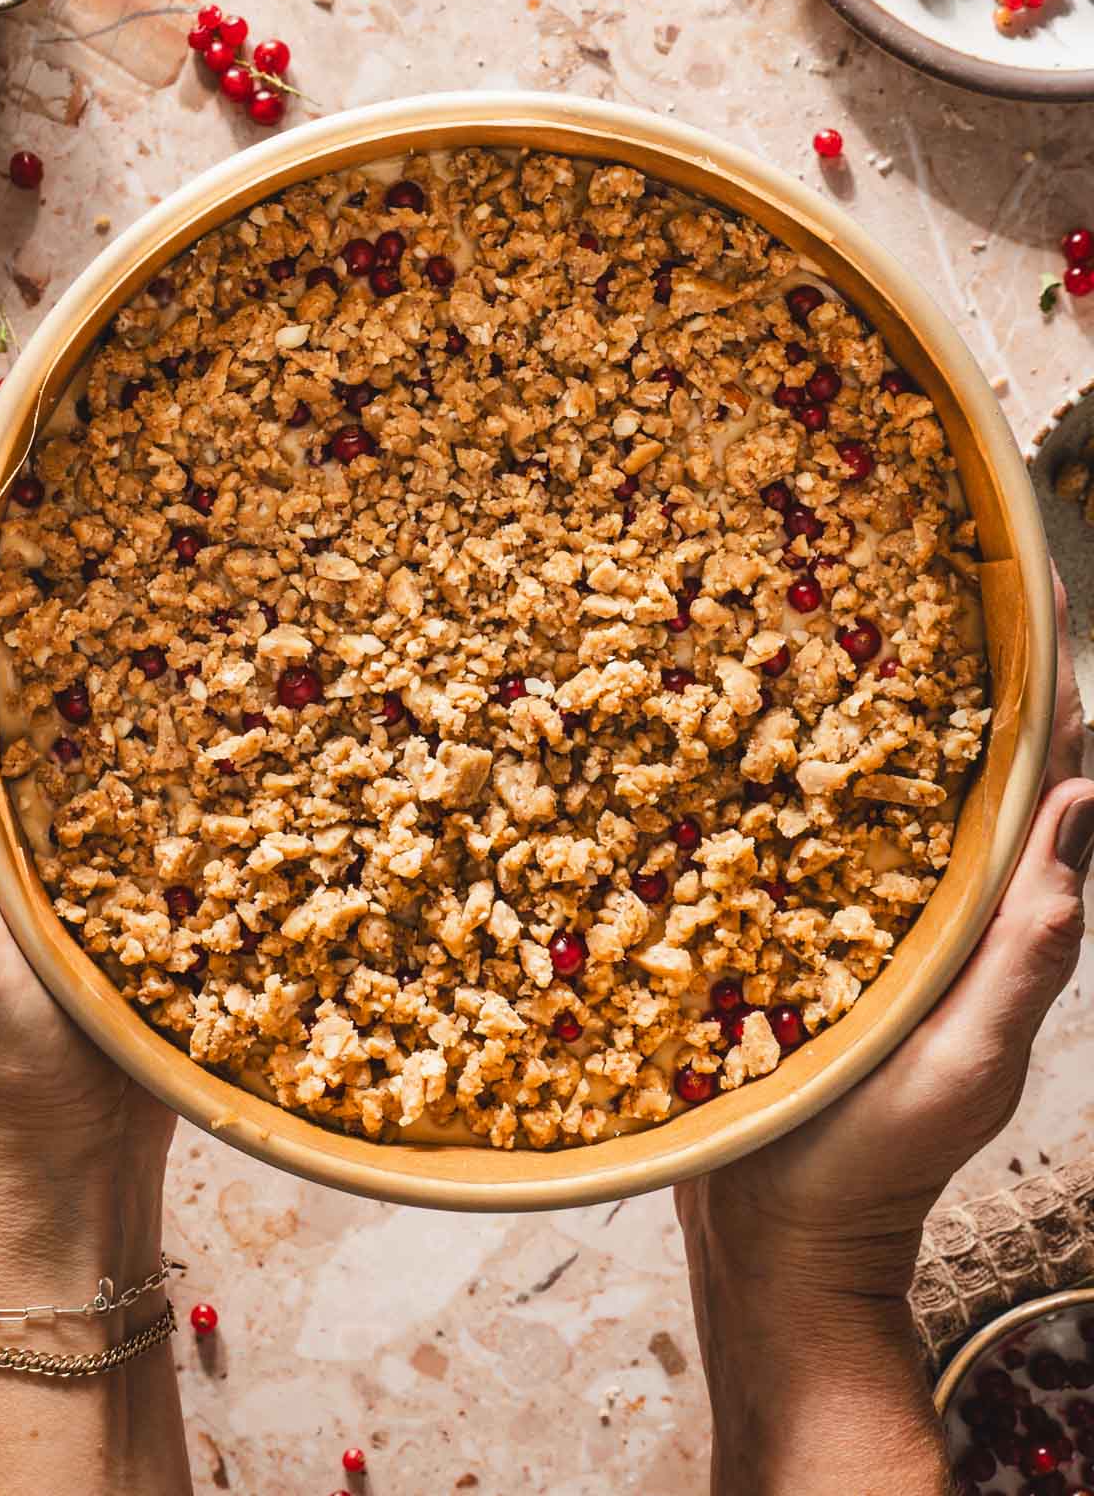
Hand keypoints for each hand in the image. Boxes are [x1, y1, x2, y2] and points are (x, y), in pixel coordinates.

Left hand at [0, 400, 174, 1187]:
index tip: (12, 405)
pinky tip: (229, 613)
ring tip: (172, 477)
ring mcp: (50, 779)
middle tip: (107, 406)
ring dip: (106, 561)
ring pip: (72, 642)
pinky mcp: (118, 816)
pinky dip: (170, 650)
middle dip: (34, 499)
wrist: (68, 1136)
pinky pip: (140, 710)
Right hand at [678, 575, 1093, 1297]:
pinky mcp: (778, 929)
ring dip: (864, 709)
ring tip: (836, 617)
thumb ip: (1030, 945)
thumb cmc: (879, 1156)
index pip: (1034, 781)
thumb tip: (1085, 803)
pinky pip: (790, 835)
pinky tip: (745, 723)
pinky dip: (787, 773)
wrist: (772, 1235)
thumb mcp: (972, 1059)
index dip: (1044, 692)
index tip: (1029, 591)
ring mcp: (848, 911)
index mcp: (984, 915)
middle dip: (951, 674)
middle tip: (921, 571)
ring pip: (868, 791)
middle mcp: (925, 898)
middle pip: (950, 767)